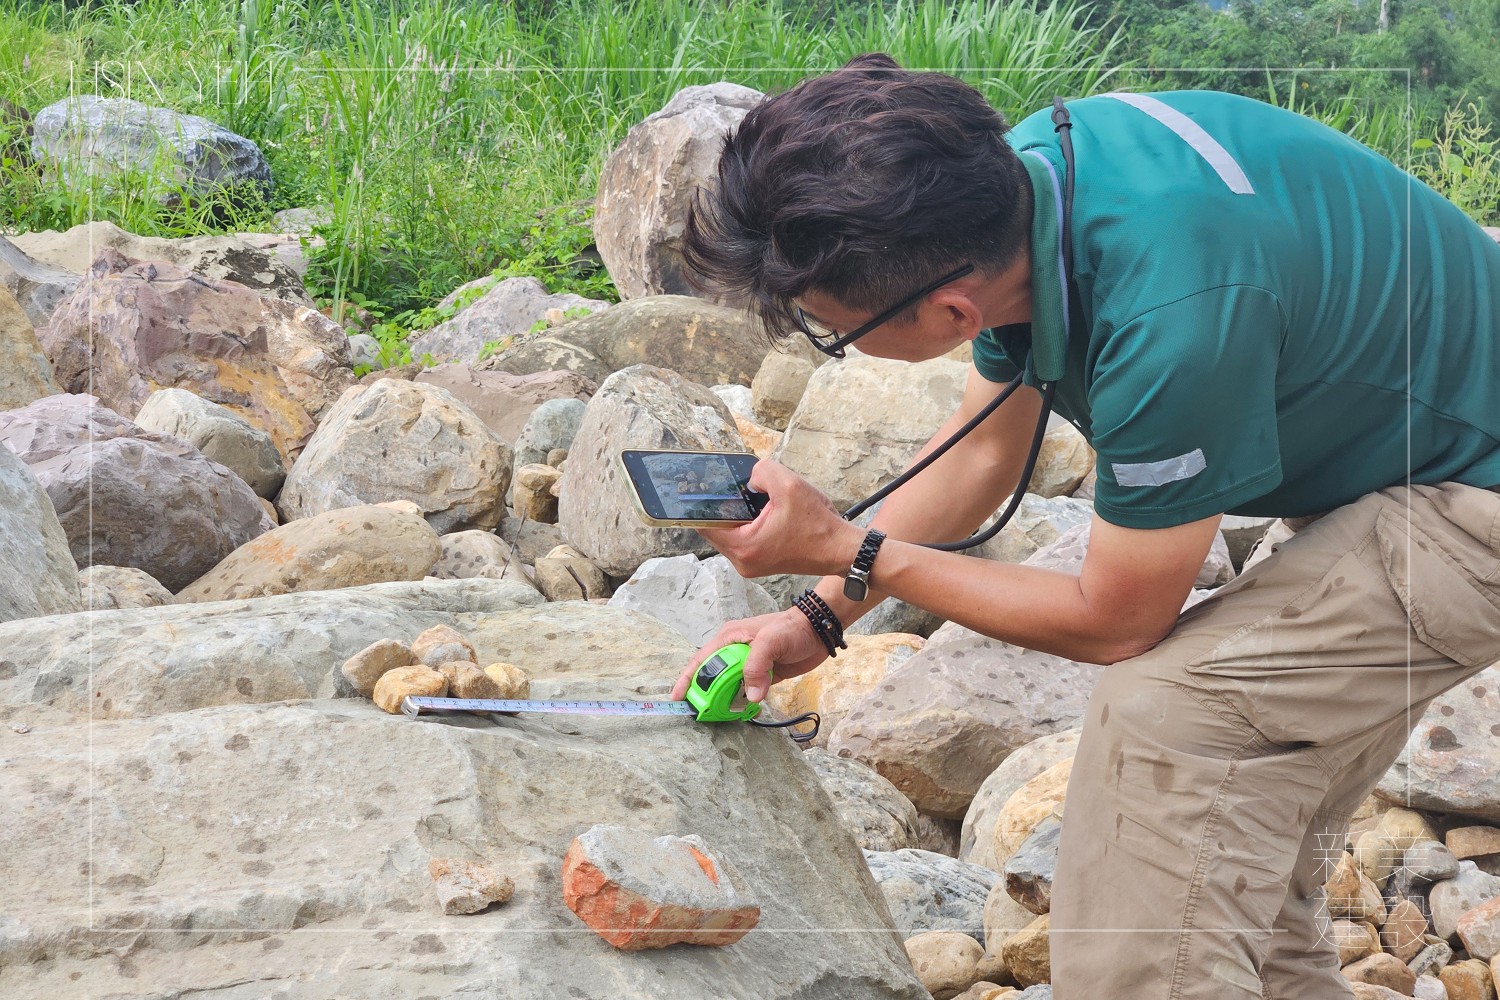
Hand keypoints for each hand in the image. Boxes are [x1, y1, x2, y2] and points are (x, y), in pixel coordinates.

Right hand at [670, 609, 829, 703]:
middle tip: (701, 713)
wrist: (819, 630)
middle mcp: (734, 651)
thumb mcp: (771, 641)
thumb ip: (756, 666)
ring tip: (719, 716)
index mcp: (729, 638)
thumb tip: (751, 696)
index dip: (688, 679)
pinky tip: (742, 713)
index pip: (701, 660)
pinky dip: (742, 703)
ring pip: (728, 686)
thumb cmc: (792, 628)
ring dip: (724, 701)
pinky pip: (746, 692)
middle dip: (705, 695)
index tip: (678, 698)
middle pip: (711, 676)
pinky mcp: (762, 676)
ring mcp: (747, 664)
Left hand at [697, 460, 863, 578]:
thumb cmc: (819, 524)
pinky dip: (748, 524)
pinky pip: (743, 539)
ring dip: (738, 515)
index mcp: (744, 546)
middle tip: (735, 487)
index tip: (703, 486)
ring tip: (756, 499)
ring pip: (730, 533)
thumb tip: (750, 477)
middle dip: (724, 506)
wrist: (841, 550)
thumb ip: (762, 471)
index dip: (701, 502)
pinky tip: (764, 511)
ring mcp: (751, 565)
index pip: (703, 523)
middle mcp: (742, 561)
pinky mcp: (760, 563)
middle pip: (715, 528)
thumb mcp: (790, 485)